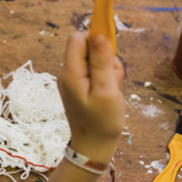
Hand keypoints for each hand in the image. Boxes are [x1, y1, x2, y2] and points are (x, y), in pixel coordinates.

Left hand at [58, 31, 125, 162]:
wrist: (94, 147)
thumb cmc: (102, 122)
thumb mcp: (106, 90)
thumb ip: (101, 61)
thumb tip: (98, 34)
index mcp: (71, 72)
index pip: (78, 38)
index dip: (96, 39)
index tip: (110, 54)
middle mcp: (68, 73)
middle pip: (88, 48)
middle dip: (106, 57)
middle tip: (113, 79)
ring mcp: (74, 80)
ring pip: (95, 60)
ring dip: (109, 69)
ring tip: (112, 89)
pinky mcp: (81, 87)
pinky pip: (95, 72)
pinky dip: (106, 79)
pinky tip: (109, 93)